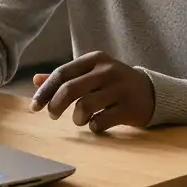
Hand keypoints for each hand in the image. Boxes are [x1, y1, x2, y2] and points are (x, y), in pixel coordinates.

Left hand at [29, 51, 154, 132]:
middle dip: (55, 106)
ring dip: (76, 118)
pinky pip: (101, 122)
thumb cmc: (113, 84)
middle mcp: (107, 71)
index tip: (34, 107)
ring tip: (80, 119)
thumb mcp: (91, 74)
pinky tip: (97, 124)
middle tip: (52, 116)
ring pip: (84, 106)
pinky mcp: (129, 108)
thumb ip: (66, 77)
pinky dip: (93, 126)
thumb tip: (36, 80)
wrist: (151, 92)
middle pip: (70, 89)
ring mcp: (120, 89)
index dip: (44, 92)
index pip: (62, 73)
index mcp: (95, 59)